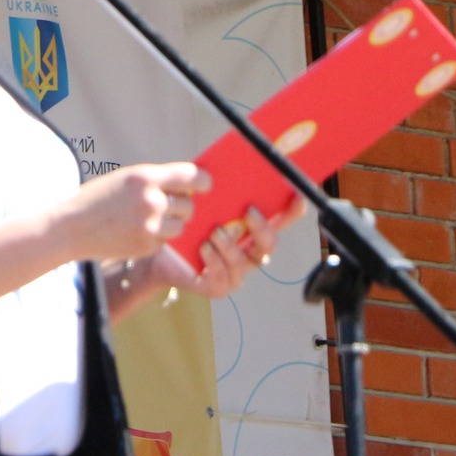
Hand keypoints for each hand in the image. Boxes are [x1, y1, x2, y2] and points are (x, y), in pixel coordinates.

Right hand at [54, 162, 211, 262]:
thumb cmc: (97, 200)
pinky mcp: (147, 246)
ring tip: (149, 221)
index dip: (203, 182)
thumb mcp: (125, 179)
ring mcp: (151, 226)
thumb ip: (154, 180)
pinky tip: (136, 232)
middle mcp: (151, 200)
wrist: (72, 228)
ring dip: (171, 224)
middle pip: (189, 205)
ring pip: (180, 225)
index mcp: (145, 177)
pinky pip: (166, 241)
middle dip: (182, 207)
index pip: (190, 176)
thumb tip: (187, 185)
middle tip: (165, 207)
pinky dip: (157, 238)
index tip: (206, 186)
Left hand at [158, 198, 306, 298]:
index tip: (297, 196)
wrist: (158, 253)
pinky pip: (223, 279)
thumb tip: (218, 169)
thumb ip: (215, 190)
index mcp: (250, 230)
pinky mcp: (217, 286)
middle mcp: (248, 252)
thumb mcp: (200, 204)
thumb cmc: (186, 225)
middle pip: (269, 244)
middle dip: (262, 228)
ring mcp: (235, 272)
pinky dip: (215, 262)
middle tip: (248, 212)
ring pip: (244, 262)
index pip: (280, 221)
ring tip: (215, 232)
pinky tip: (204, 248)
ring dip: (231, 246)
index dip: (292, 211)